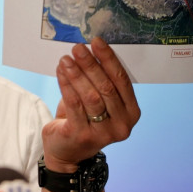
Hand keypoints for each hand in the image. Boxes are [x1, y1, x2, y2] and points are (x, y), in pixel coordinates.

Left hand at [41, 37, 140, 172]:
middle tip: (78, 48)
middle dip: (91, 64)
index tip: (97, 42)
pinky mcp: (82, 135)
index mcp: (131, 112)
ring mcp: (103, 133)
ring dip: (77, 74)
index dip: (109, 59)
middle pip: (107, 87)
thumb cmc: (83, 118)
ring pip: (90, 96)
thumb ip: (99, 80)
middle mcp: (122, 124)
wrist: (67, 150)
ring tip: (66, 58)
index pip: (122, 81)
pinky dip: (66, 85)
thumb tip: (89, 48)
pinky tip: (60, 72)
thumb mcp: (98, 100)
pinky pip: (73, 105)